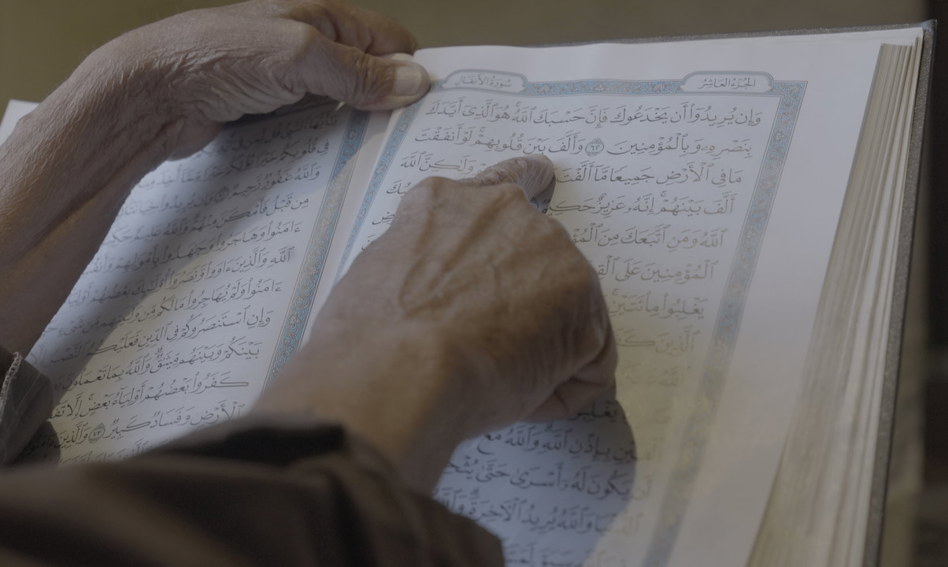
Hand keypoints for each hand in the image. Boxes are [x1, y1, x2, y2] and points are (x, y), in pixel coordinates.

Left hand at [90, 0, 429, 153]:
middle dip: (390, 103)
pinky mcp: (270, 112)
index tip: (432, 108)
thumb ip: (358, 71)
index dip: (413, 70)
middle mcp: (308, 45)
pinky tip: (337, 163)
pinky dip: (329, 143)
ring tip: (379, 158)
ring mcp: (288, 80)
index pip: (389, 41)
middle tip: (409, 140)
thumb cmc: (215, 58)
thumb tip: (414, 81)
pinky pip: (314, 127)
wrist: (150, 92)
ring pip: (343, 104)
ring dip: (360, 127)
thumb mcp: (300, 57)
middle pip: (369, 75)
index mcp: (322, 18)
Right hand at [255, 155, 616, 490]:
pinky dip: (560, 390)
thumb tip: (440, 299)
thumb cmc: (365, 339)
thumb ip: (427, 266)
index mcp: (446, 203)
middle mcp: (505, 210)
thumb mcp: (380, 276)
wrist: (398, 369)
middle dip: (524, 303)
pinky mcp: (582, 297)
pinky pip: (586, 360)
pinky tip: (520, 399)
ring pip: (566, 311)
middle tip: (484, 349)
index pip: (500, 181)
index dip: (525, 183)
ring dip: (542, 348)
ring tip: (489, 376)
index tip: (543, 178)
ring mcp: (548, 246)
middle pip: (539, 256)